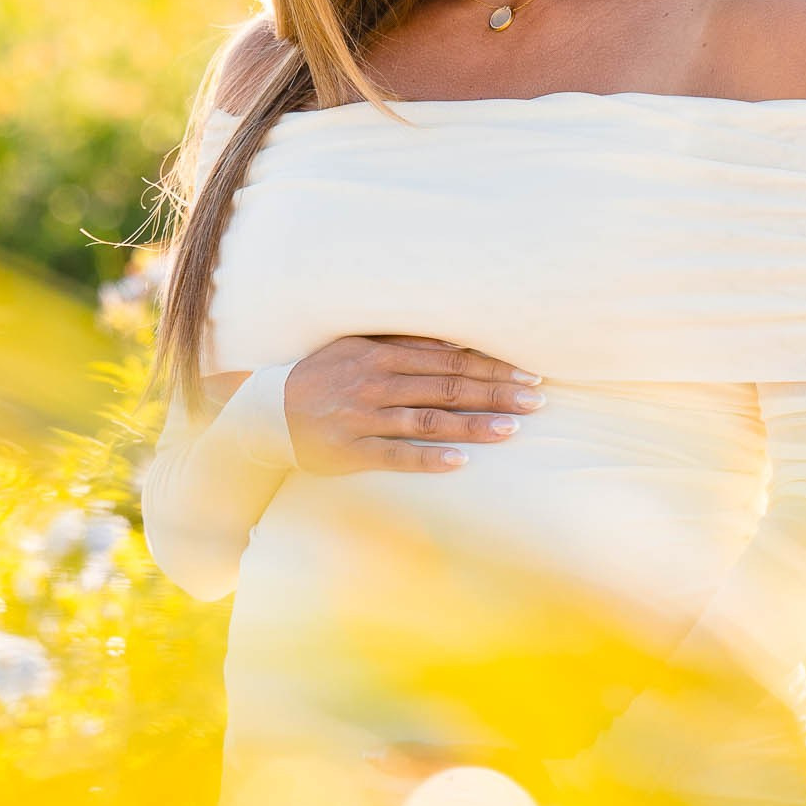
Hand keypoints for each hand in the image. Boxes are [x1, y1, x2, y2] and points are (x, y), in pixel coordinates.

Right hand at [282, 336, 542, 476]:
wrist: (268, 410)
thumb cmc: (323, 375)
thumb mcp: (358, 348)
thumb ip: (403, 345)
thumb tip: (454, 343)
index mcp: (382, 356)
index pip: (449, 360)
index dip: (491, 367)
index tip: (528, 374)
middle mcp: (377, 384)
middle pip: (447, 387)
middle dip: (495, 393)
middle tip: (537, 400)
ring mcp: (365, 418)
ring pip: (429, 420)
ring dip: (473, 424)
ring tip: (512, 430)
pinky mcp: (352, 451)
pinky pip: (396, 455)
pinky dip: (429, 458)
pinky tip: (460, 463)